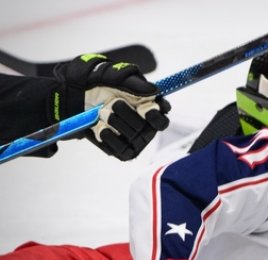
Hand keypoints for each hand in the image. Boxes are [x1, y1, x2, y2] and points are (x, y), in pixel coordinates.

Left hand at [53, 53, 169, 159]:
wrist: (79, 94)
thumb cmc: (102, 83)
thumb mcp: (117, 76)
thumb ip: (136, 83)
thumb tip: (154, 91)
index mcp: (152, 109)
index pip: (162, 120)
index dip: (155, 116)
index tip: (144, 108)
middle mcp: (147, 127)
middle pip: (147, 129)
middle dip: (128, 115)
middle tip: (114, 103)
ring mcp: (135, 140)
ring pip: (134, 139)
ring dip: (116, 122)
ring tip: (103, 112)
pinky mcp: (122, 150)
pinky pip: (121, 150)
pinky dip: (108, 137)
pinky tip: (100, 126)